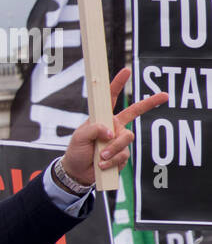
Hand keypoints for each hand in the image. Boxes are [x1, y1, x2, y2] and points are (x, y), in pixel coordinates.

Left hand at [60, 68, 167, 185]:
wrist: (78, 172)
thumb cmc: (77, 151)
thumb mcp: (80, 137)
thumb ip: (94, 130)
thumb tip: (111, 131)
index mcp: (103, 118)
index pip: (111, 99)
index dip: (118, 84)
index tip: (126, 71)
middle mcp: (114, 127)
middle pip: (135, 112)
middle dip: (150, 103)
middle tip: (165, 95)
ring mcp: (120, 140)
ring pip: (126, 138)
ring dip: (112, 148)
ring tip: (99, 156)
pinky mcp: (123, 154)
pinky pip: (123, 155)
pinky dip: (112, 161)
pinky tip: (102, 164)